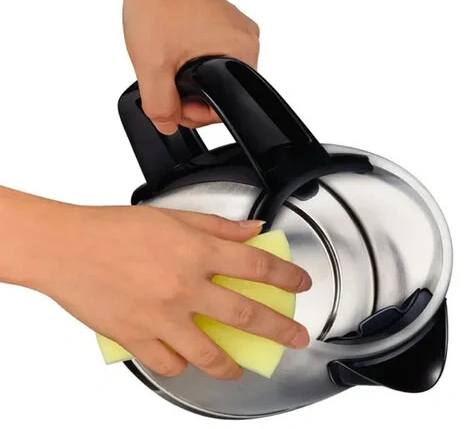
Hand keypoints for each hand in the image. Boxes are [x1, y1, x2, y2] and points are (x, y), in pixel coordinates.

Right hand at [37, 204, 310, 379]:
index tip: (299, 283)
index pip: (257, 265)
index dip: (286, 275)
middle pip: (246, 314)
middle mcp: (183, 287)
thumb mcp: (172, 216)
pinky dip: (182, 366)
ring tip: (240, 367)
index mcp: (195, 251)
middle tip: (297, 338)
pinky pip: (168, 364)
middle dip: (280, 330)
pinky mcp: (136, 338)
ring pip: (209, 354)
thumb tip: (251, 229)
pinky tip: (187, 362)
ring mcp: (161, 318)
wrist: (66, 247)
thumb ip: (217, 226)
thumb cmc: (113, 228)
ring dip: (232, 365)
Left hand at [112, 0, 259, 133]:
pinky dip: (193, 63)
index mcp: (243, 52)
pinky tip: (177, 51)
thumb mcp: (153, 67)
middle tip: (167, 82)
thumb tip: (167, 126)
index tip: (174, 103)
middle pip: (221, 92)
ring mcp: (237, 30)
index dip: (195, 113)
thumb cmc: (157, 3)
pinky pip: (212, 58)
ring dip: (191, 80)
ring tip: (170, 62)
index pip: (225, 106)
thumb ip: (160, 107)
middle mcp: (247, 40)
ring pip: (215, 77)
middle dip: (192, 96)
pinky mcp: (225, 24)